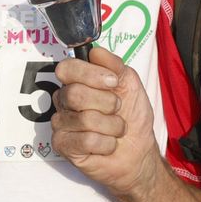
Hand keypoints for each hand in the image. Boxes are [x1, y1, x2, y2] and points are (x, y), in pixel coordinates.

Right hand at [51, 46, 164, 194]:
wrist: (139, 150)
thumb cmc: (132, 117)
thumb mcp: (130, 83)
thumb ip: (114, 65)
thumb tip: (95, 51)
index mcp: (76, 82)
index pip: (67, 68)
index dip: (91, 74)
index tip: (113, 82)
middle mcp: (64, 100)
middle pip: (74, 94)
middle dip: (107, 103)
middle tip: (117, 110)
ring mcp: (61, 124)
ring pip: (84, 119)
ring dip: (112, 126)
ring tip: (116, 130)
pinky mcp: (62, 146)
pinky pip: (86, 140)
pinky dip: (106, 143)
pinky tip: (108, 145)